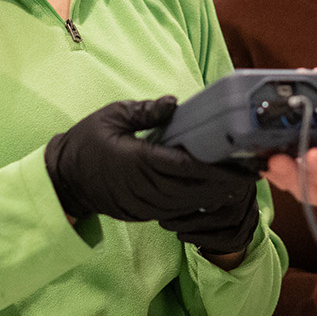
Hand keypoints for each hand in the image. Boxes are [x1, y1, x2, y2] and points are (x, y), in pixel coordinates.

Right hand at [45, 98, 260, 245]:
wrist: (62, 180)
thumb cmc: (86, 143)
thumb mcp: (112, 116)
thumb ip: (145, 111)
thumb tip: (176, 103)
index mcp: (138, 161)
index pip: (186, 167)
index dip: (217, 169)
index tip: (242, 164)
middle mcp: (144, 187)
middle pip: (194, 190)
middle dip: (226, 184)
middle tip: (254, 174)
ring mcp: (144, 204)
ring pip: (189, 206)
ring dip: (216, 196)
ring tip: (241, 183)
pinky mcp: (143, 213)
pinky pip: (177, 211)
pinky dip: (198, 204)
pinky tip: (214, 194)